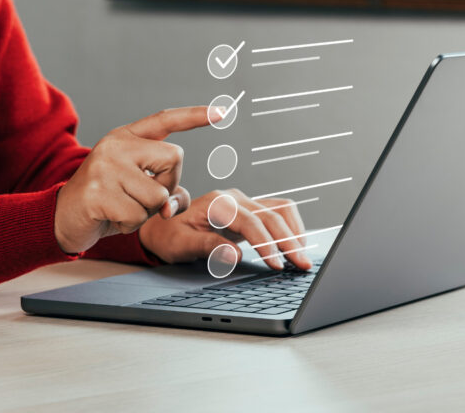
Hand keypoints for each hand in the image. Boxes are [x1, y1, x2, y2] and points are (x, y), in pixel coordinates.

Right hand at [54, 106, 214, 253]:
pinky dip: (130, 225)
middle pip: (175, 159)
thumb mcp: (139, 188)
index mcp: (127, 137)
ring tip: (122, 207)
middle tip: (141, 196)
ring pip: (158, 194)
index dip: (195, 116)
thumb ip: (166, 189)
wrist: (62, 217)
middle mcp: (116, 145)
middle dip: (168, 184)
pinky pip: (138, 216)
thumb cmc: (107, 201)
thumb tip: (173, 206)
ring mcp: (105, 167)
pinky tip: (111, 218)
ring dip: (146, 212)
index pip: (165, 119)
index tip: (223, 112)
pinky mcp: (97, 192)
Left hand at [139, 189, 311, 270]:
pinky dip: (291, 227)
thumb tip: (235, 255)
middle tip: (302, 265)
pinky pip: (279, 212)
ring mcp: (244, 202)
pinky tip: (295, 246)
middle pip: (272, 215)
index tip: (277, 265)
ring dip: (295, 232)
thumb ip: (208, 247)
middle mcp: (234, 198)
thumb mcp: (180, 245)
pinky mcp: (250, 210)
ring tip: (303, 257)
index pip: (252, 222)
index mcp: (218, 204)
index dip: (267, 244)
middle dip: (290, 241)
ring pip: (281, 209)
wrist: (162, 225)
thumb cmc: (168, 235)